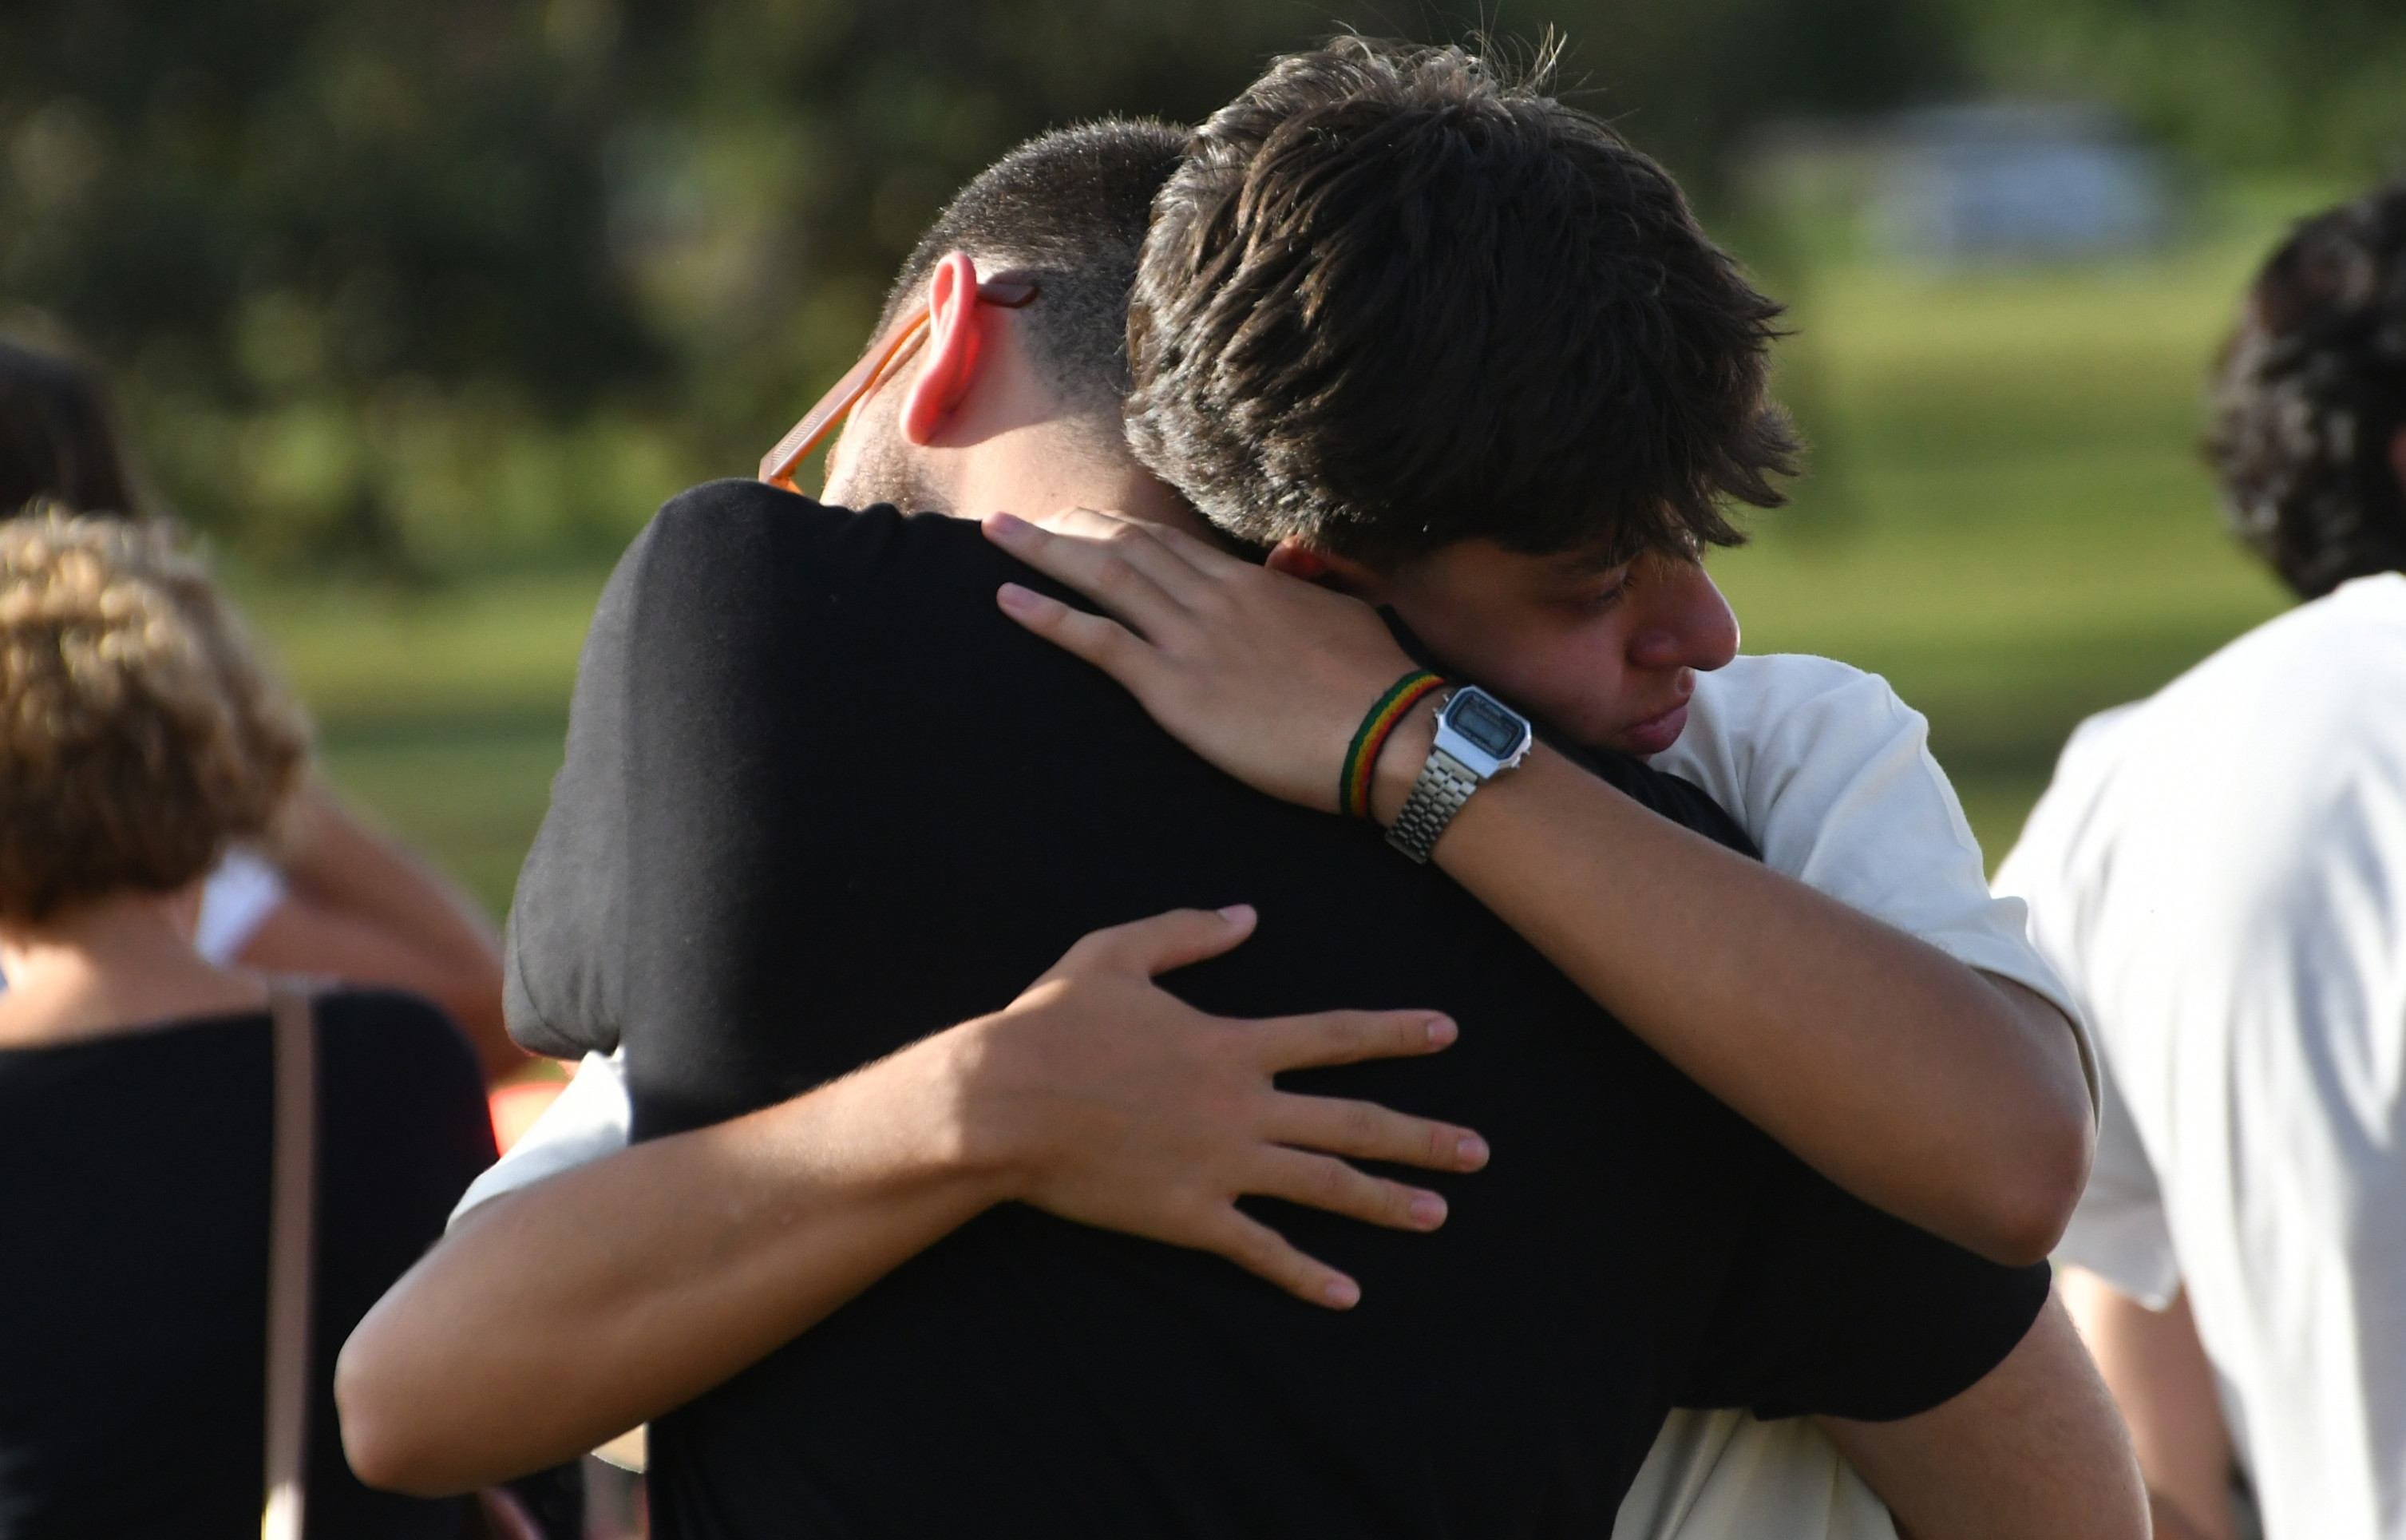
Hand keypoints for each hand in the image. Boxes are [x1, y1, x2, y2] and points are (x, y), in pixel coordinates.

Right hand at [948, 904, 1487, 1307]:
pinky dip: (1306, 1274)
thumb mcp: (1114, 952)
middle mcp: (1241, 1105)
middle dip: (1422, 1136)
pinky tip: (1346, 1293)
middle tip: (1479, 1152)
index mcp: (1231, 1042)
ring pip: (1323, 1186)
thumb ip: (1186, 930)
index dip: (1395, 1033)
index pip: (1335, 1036)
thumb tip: (1246, 914)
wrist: (1000, 1103)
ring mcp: (1219, 1165)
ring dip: (1386, 1202)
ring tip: (1439, 1214)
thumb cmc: (1051, 1024)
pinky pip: (1260, 1248)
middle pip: (1353, 1122)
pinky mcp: (1188, 1215)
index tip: (1448, 1034)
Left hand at [985, 508, 1420, 813]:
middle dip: (1069, 526)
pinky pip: (1099, 641)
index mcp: (1250, 582)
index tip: (1082, 518)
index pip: (1169, 541)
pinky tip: (1009, 600)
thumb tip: (1290, 567)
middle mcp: (1212, 598)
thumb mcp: (1345, 613)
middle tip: (1025, 519)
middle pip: (1126, 545)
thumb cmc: (1377, 683)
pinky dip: (1049, 617)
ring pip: (1104, 576)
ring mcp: (1190, 639)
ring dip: (1044, 551)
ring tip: (997, 534)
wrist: (1389, 731)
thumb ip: (1304, 587)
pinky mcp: (1175, 688)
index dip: (1118, 526)